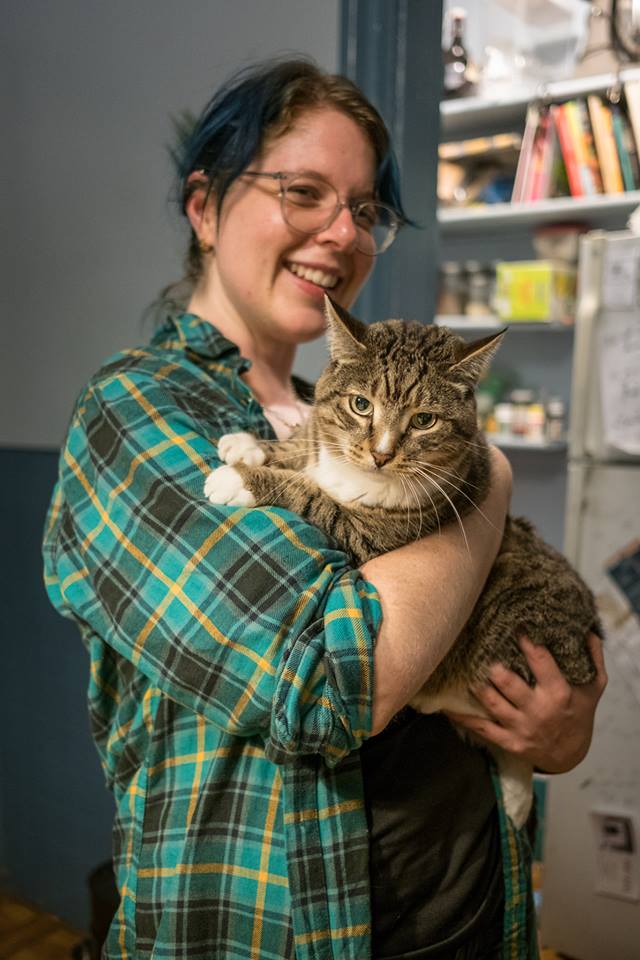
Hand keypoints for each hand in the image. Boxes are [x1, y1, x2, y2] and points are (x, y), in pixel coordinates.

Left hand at [445, 633, 606, 772]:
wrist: (570, 755)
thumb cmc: (579, 714)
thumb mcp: (594, 688)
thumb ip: (593, 658)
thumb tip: (588, 629)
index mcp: (558, 693)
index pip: (540, 660)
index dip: (525, 640)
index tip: (514, 622)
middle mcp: (538, 710)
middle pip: (508, 682)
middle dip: (493, 665)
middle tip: (481, 646)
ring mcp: (521, 727)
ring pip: (492, 702)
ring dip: (477, 684)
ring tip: (466, 668)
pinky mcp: (508, 741)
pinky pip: (481, 727)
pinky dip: (462, 717)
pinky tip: (447, 705)